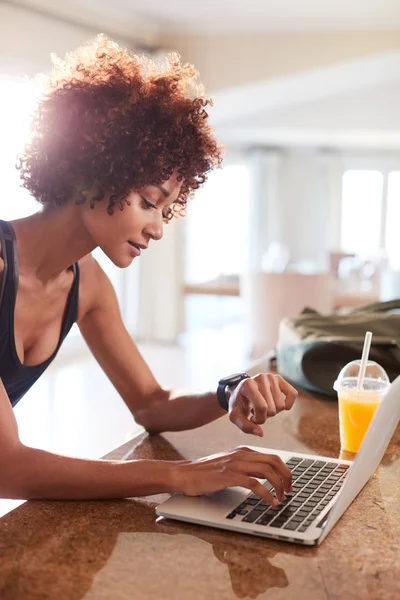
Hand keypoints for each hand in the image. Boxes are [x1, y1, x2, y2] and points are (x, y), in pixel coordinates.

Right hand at [172, 446, 291, 503]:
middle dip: (287, 477)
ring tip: (281, 499)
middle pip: (274, 461)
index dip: (285, 471)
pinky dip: (266, 494)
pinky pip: (255, 484)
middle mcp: (241, 454)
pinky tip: (270, 502)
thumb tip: (263, 478)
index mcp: (243, 451)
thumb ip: (244, 467)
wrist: (184, 474)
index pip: (272, 457)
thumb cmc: (205, 473)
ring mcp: (235, 464)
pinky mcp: (229, 476)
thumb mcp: (228, 465)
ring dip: (279, 486)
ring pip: (267, 471)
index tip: (288, 484)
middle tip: (289, 491)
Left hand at [228, 373, 297, 436]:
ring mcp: (271, 378)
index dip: (259, 419)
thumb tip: (260, 433)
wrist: (240, 390)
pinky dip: (288, 404)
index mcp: (248, 384)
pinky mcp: (280, 379)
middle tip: (257, 411)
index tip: (252, 418)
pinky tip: (276, 404)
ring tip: (263, 405)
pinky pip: (293, 394)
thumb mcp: (235, 416)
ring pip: (281, 406)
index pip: (262, 407)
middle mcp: (261, 378)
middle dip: (265, 416)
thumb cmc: (238, 403)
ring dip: (273, 411)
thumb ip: (245, 426)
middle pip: (272, 409)